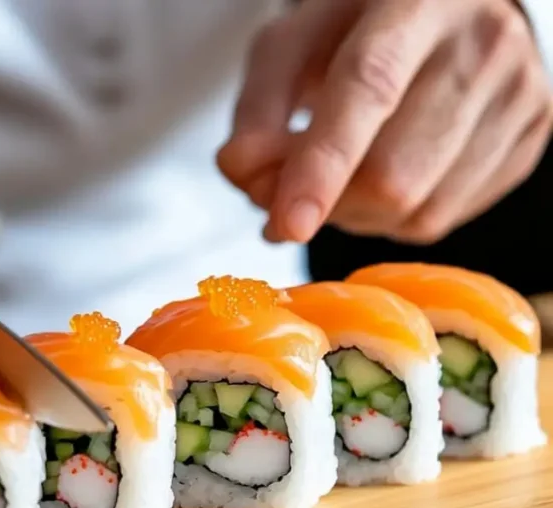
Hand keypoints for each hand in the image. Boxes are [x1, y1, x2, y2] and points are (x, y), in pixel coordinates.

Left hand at [217, 0, 552, 244]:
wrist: (445, 11)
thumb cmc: (356, 29)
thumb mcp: (289, 47)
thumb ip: (255, 109)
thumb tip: (243, 175)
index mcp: (416, 3)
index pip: (369, 90)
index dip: (323, 166)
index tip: (287, 224)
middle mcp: (481, 44)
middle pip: (394, 173)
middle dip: (327, 202)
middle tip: (292, 187)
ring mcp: (517, 95)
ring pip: (419, 209)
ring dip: (354, 216)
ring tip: (339, 177)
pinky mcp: (528, 139)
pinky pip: (442, 221)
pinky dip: (391, 219)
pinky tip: (380, 179)